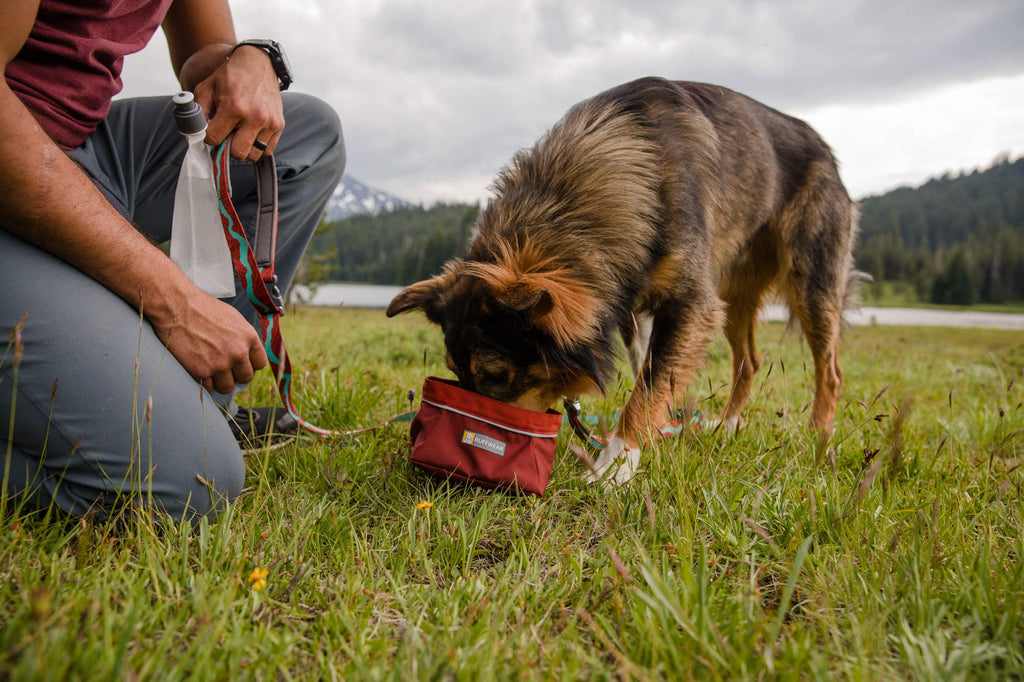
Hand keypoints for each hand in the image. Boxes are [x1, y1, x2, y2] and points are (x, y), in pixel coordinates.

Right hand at [152, 290, 269, 393]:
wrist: (176, 306)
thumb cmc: (203, 308)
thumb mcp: (233, 318)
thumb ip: (243, 337)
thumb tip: (247, 353)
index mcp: (249, 337)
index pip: (260, 363)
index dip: (250, 364)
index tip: (241, 363)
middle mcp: (238, 353)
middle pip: (245, 377)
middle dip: (236, 374)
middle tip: (225, 368)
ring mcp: (220, 364)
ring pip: (227, 387)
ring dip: (220, 381)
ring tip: (211, 370)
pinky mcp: (201, 371)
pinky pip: (209, 388)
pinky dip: (204, 381)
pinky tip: (199, 369)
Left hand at [192, 45, 283, 160]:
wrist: (257, 63)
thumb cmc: (231, 76)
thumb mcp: (206, 88)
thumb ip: (198, 111)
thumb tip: (195, 133)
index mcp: (234, 107)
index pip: (215, 139)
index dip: (209, 137)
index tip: (212, 130)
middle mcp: (254, 117)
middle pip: (237, 153)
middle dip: (228, 147)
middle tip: (227, 134)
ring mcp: (269, 123)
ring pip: (253, 155)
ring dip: (244, 148)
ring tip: (240, 134)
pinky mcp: (279, 125)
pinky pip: (267, 150)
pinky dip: (258, 146)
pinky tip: (251, 133)